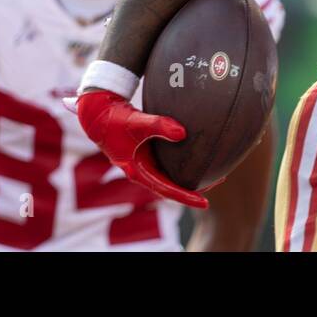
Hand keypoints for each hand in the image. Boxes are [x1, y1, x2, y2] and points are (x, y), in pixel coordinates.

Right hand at [75, 90, 207, 208]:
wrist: (98, 113)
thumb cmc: (114, 120)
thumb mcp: (135, 123)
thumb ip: (158, 125)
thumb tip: (183, 132)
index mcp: (138, 171)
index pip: (166, 190)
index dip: (186, 197)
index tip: (205, 203)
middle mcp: (142, 170)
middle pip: (171, 185)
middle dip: (193, 187)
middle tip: (218, 181)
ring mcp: (144, 161)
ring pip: (170, 173)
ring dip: (189, 173)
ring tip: (212, 169)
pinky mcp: (146, 150)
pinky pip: (168, 160)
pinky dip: (182, 159)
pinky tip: (195, 151)